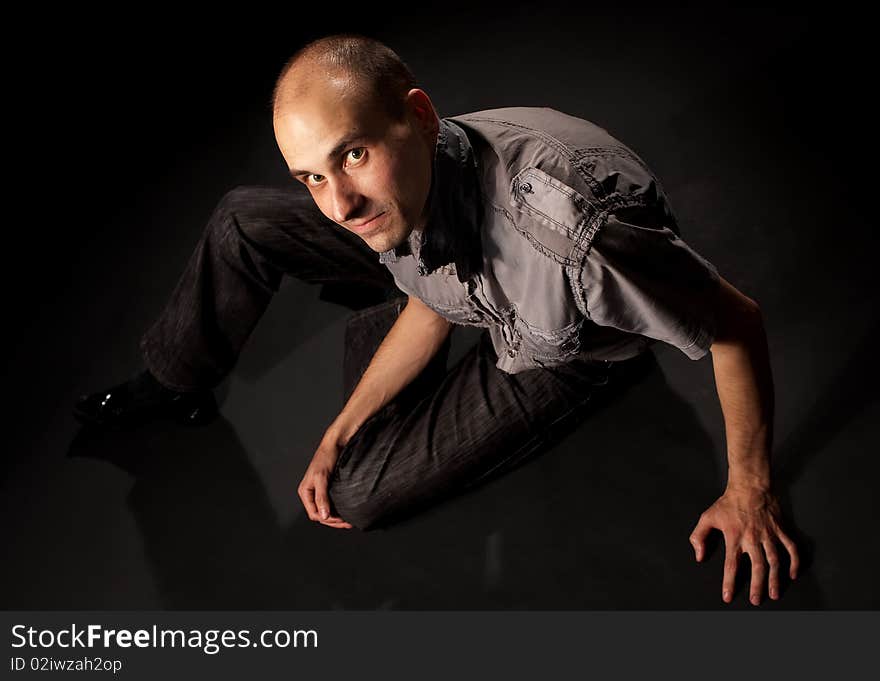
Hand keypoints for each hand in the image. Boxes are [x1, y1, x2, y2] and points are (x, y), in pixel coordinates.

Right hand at [297, 441, 351, 528]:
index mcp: (305, 491)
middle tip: (348, 523)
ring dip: (336, 516)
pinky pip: (331, 503)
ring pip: (326, 509)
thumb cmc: (326, 457)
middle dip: (333, 521)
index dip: (328, 519)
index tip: (341, 520)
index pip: (314, 513)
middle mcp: (311, 493)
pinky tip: (346, 511)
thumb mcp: (322, 477)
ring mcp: (319, 491)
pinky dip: (338, 509)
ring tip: (348, 520)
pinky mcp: (328, 487)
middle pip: (320, 514)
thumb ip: (321, 497)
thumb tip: (323, 515)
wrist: (335, 443)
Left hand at [689, 484, 798, 604]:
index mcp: (734, 537)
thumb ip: (699, 537)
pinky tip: (793, 574)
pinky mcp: (780, 529)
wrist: (749, 486)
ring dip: (775, 579)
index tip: (728, 596)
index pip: (731, 565)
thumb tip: (699, 557)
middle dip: (756, 586)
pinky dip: (794, 562)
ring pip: (775, 561)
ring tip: (774, 594)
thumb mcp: (707, 517)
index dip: (729, 582)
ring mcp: (769, 534)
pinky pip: (791, 548)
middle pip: (756, 567)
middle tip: (756, 600)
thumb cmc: (727, 503)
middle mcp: (752, 538)